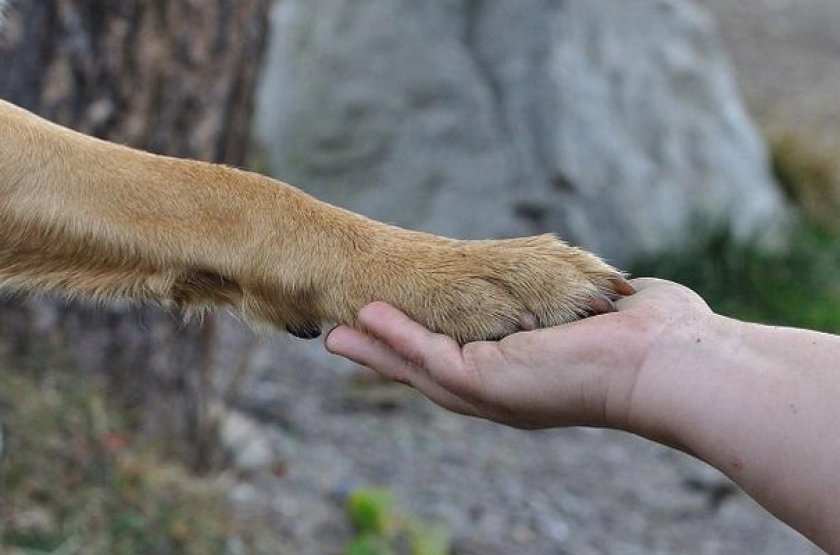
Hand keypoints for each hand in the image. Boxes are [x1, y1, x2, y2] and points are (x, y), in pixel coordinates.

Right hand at [326, 278, 711, 431]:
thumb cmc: (654, 336)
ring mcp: (492, 392)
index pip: (465, 360)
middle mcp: (504, 392)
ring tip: (337, 334)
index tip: (397, 328)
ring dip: (377, 350)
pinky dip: (395, 339)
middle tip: (343, 340)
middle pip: (430, 373)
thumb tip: (612, 290)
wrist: (671, 361)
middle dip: (387, 356)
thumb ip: (589, 302)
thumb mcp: (603, 312)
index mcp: (526, 377)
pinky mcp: (488, 382)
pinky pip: (428, 357)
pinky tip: (366, 320)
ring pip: (418, 370)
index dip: (427, 345)